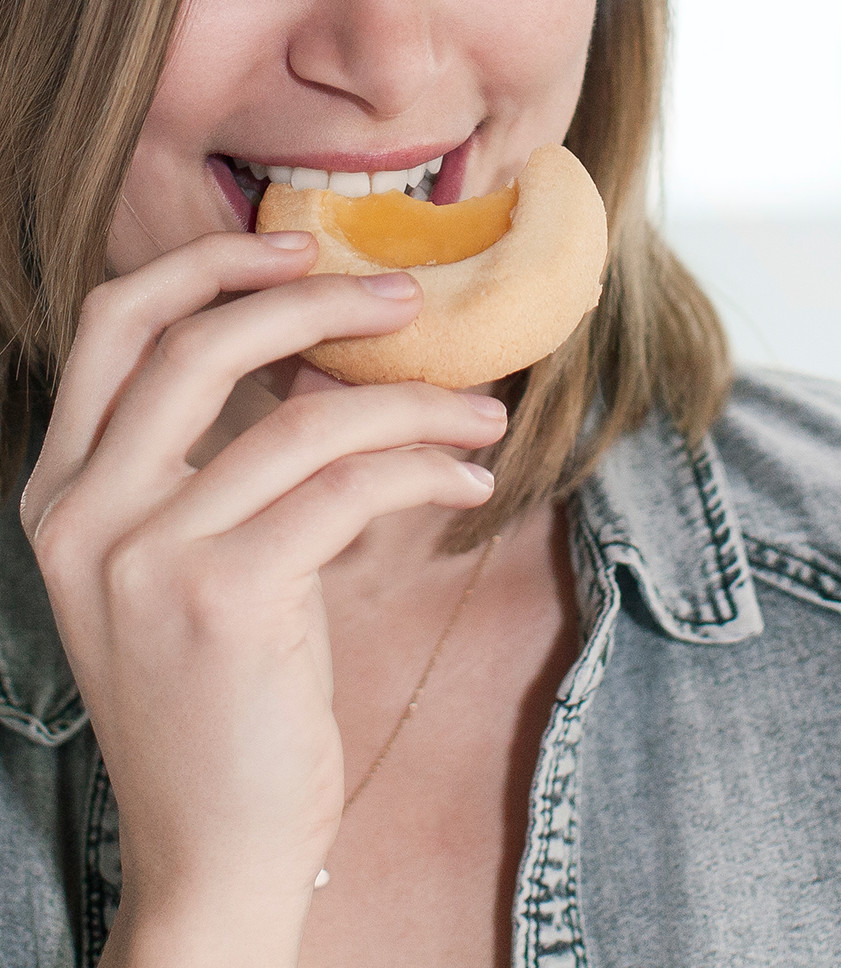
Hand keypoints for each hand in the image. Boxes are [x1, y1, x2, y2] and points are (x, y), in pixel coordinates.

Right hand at [19, 231, 506, 954]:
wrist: (212, 843)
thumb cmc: (223, 703)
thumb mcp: (200, 570)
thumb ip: (234, 471)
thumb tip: (330, 375)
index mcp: (65, 494)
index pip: (115, 326)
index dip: (210, 267)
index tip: (302, 249)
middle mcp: (82, 513)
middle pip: (200, 343)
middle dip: (319, 301)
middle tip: (411, 304)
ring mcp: (143, 554)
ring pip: (304, 421)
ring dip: (414, 404)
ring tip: (482, 413)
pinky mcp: (223, 598)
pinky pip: (348, 488)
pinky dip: (426, 468)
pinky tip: (472, 481)